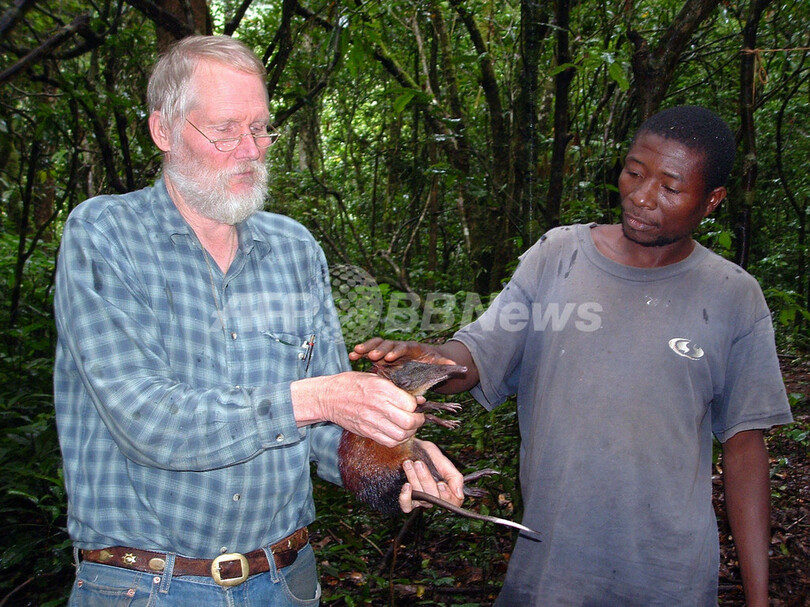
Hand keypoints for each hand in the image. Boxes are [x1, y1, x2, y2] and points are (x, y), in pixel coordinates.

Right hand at [291, 371, 423, 447]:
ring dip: (410, 432)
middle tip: (418, 417)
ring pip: (401, 435)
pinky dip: (398, 440)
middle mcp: (378, 406)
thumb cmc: (351, 384)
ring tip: (409, 426)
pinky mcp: (366, 432)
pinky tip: (398, 432)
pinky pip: (389, 442)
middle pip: (409, 422)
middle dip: (418, 421)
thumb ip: (396, 389)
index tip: (416, 404)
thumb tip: (418, 400)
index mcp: (381, 389)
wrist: (328, 397)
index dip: (416, 405)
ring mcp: (371, 421)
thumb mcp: (374, 377)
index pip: (410, 403)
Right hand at [351, 338, 478, 393]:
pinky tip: (352, 355)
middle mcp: (397, 346)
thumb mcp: (437, 363)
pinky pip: (368, 352)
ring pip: (375, 345)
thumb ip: (444, 364)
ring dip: (366, 347)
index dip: (396, 351)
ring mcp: (387, 350)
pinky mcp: (379, 355)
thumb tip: (457, 365)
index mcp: (410, 348)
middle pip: (387, 344)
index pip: (402, 347)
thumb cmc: (430, 362)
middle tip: (371, 355)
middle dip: (379, 349)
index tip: (391, 357)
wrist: (422, 360)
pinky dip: (360, 353)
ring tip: (356, 352)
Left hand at [399, 439, 463, 512]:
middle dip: (426, 479)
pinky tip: (406, 485)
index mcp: (447, 488)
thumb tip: (460, 495)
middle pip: (434, 498)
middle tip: (419, 463)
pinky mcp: (408, 498)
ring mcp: (421, 498)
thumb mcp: (444, 461)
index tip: (440, 483)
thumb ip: (455, 477)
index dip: (447, 496)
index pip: (453, 502)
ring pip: (421, 498)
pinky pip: (407, 506)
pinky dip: (406, 497)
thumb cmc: (429, 455)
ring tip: (409, 464)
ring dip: (414, 479)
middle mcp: (434, 496)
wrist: (411, 447)